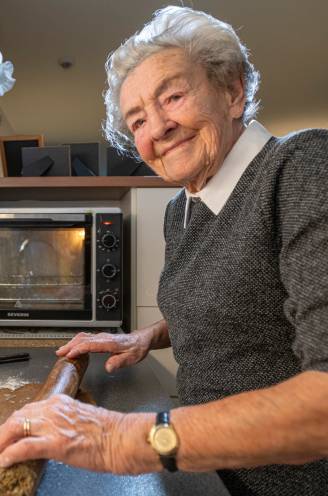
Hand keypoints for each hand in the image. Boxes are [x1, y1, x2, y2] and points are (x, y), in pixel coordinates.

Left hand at [0, 395, 125, 471]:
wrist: (121, 438)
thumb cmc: (108, 431)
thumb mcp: (81, 418)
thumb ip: (63, 421)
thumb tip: (51, 432)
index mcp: (61, 402)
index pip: (29, 409)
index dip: (16, 422)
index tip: (11, 432)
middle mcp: (54, 409)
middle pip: (18, 416)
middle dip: (4, 432)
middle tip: (0, 444)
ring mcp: (53, 426)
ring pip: (16, 428)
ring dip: (2, 442)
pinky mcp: (55, 443)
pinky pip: (23, 447)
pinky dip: (10, 454)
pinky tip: (5, 461)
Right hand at [56, 331, 151, 372]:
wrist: (141, 340)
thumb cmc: (136, 349)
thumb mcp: (131, 358)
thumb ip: (119, 362)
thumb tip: (109, 367)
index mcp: (110, 343)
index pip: (91, 344)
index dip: (79, 349)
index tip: (70, 355)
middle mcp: (104, 338)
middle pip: (83, 339)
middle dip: (70, 345)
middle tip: (59, 353)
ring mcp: (101, 337)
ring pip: (83, 337)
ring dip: (71, 343)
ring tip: (62, 351)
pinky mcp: (100, 338)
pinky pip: (86, 338)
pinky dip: (76, 342)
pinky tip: (72, 347)